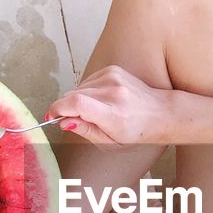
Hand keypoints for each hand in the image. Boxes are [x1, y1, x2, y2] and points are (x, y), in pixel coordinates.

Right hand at [47, 65, 173, 148]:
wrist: (160, 113)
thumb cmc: (137, 132)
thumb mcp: (110, 143)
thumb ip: (85, 131)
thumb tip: (62, 121)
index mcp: (113, 114)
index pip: (76, 103)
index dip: (57, 109)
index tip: (51, 117)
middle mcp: (113, 92)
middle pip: (73, 95)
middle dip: (67, 108)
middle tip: (75, 120)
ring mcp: (113, 77)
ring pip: (78, 88)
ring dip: (79, 100)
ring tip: (97, 111)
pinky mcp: (113, 69)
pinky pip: (88, 81)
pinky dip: (88, 91)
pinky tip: (102, 100)